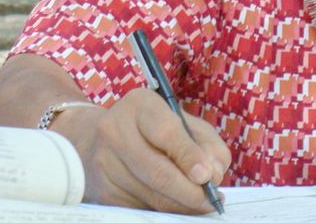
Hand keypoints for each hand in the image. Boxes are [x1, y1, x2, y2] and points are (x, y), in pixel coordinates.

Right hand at [56, 88, 230, 213]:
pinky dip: (164, 211)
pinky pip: (139, 208)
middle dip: (189, 191)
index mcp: (139, 104)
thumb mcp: (183, 121)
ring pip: (149, 194)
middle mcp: (115, 131)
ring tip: (202, 205)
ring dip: (181, 205)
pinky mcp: (102, 191)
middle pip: (157, 170)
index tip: (207, 175)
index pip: (166, 132)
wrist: (102, 139)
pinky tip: (179, 207)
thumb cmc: (155, 128)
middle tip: (211, 200)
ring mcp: (105, 163)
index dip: (188, 156)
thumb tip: (214, 174)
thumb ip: (206, 143)